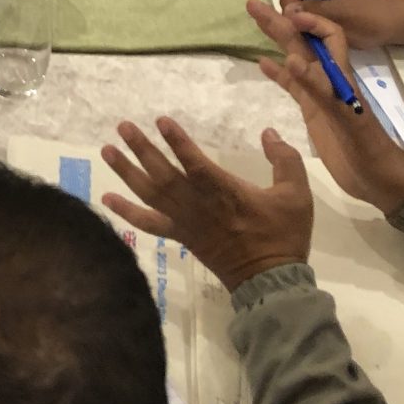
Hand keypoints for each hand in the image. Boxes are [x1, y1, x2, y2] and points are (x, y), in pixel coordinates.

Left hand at [100, 118, 312, 291]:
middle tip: (123, 126)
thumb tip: (269, 133)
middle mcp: (198, 205)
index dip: (178, 142)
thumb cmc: (283, 235)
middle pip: (164, 174)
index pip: (195, 163)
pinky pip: (149, 224)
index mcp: (225, 192)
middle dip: (142, 149)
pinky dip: (127, 212)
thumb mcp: (297, 195)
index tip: (161, 120)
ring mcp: (186, 222)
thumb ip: (285, 160)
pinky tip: (107, 199)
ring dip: (127, 172)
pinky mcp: (181, 236)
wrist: (271, 282)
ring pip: (150, 194)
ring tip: (107, 150)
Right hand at [248, 0, 403, 215]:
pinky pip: (293, 86)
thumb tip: (292, 59)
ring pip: (295, 59)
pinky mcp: (313, 111)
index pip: (328, 35)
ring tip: (255, 21)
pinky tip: (262, 63)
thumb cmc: (369, 150)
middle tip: (252, 4)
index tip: (285, 12)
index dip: (309, 21)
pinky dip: (278, 72)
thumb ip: (320, 90)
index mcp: (341, 76)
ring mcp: (320, 94)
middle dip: (280, 21)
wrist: (380, 179)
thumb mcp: (347, 119)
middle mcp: (329, 79)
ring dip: (276, 40)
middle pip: (304, 42)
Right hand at [275, 0, 403, 51]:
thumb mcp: (343, 14)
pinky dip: (305, 23)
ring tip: (304, 36)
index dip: (287, 3)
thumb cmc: (372, 17)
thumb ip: (314, 10)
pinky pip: (305, 11)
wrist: (395, 24)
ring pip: (296, 4)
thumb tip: (286, 12)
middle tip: (298, 34)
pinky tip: (311, 36)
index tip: (293, 26)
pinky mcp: (323, 5)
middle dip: (291, 12)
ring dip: (298, 19)